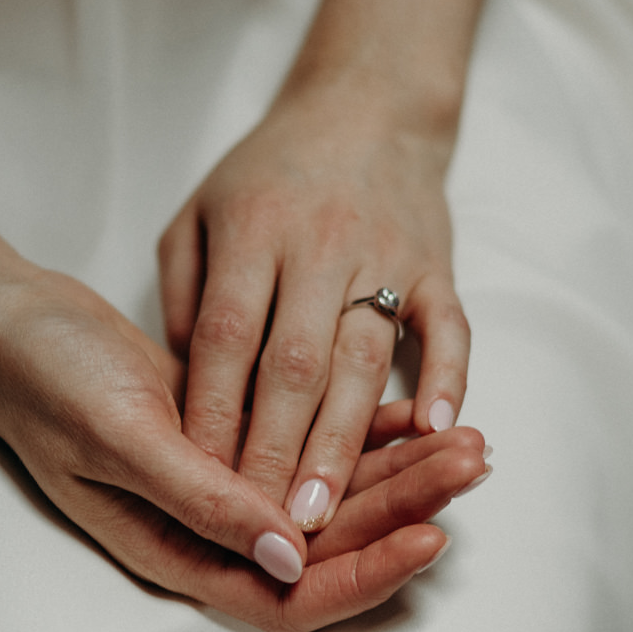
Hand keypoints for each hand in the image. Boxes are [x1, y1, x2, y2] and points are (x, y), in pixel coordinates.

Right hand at [0, 266, 483, 631]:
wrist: (7, 322)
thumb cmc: (47, 381)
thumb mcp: (122, 437)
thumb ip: (202, 500)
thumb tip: (288, 556)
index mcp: (179, 549)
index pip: (294, 595)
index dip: (366, 575)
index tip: (431, 537)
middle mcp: (210, 530)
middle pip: (330, 545)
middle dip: (406, 510)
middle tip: (473, 466)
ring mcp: (225, 485)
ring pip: (332, 497)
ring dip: (400, 472)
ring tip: (471, 442)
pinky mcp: (235, 434)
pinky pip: (315, 447)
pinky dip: (366, 430)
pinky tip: (419, 411)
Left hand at [158, 82, 471, 537]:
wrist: (368, 106)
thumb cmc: (269, 174)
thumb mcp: (198, 215)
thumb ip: (184, 297)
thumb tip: (185, 392)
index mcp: (252, 230)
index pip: (227, 338)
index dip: (215, 413)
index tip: (201, 480)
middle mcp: (320, 244)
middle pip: (295, 364)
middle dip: (278, 451)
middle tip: (265, 525)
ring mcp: (386, 255)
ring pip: (364, 360)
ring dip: (345, 442)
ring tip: (327, 512)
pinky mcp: (438, 266)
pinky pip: (448, 330)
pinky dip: (444, 380)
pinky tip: (432, 431)